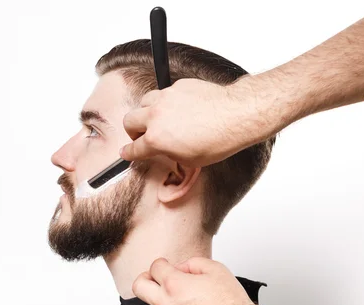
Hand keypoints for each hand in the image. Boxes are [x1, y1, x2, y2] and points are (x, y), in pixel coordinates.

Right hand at [120, 76, 278, 167]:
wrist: (235, 115)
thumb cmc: (218, 139)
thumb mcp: (191, 160)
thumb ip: (171, 154)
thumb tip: (165, 151)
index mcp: (157, 139)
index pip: (133, 148)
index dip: (129, 153)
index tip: (127, 153)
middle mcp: (156, 116)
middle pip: (129, 121)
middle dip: (132, 131)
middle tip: (142, 136)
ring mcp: (166, 98)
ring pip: (144, 102)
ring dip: (146, 112)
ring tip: (158, 119)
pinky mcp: (178, 86)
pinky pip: (164, 92)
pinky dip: (167, 101)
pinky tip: (180, 108)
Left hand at [132, 257, 296, 304]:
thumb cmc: (230, 303)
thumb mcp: (215, 268)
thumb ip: (191, 263)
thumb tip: (179, 268)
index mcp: (174, 285)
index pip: (154, 267)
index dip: (163, 263)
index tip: (168, 266)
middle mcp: (166, 304)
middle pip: (139, 286)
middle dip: (146, 278)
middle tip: (157, 277)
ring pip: (152, 304)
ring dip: (162, 296)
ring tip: (183, 296)